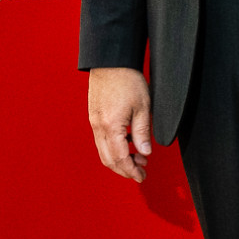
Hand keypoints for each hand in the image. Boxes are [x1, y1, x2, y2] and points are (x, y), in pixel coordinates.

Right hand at [88, 67, 153, 181]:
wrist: (110, 61)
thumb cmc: (128, 80)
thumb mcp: (142, 107)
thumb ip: (142, 133)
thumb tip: (145, 153)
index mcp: (111, 126)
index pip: (120, 159)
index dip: (131, 171)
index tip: (142, 177)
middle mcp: (98, 126)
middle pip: (108, 159)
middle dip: (124, 170)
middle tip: (141, 172)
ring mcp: (94, 121)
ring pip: (103, 151)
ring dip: (119, 159)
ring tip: (138, 156)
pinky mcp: (94, 115)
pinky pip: (101, 139)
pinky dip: (113, 147)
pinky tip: (128, 142)